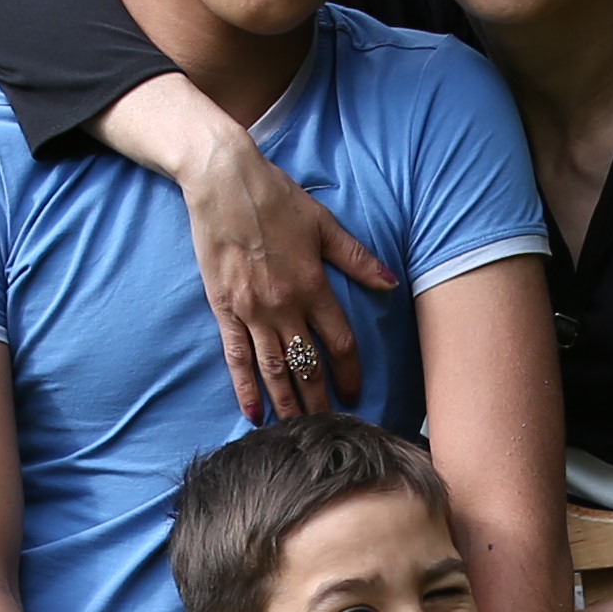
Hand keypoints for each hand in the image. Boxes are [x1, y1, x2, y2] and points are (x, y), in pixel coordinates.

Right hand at [175, 124, 398, 419]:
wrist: (222, 181)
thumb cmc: (276, 198)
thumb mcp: (324, 224)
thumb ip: (357, 259)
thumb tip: (390, 283)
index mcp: (313, 285)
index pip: (339, 342)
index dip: (349, 372)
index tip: (355, 394)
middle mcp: (284, 305)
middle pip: (307, 365)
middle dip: (320, 399)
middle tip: (328, 427)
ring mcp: (252, 310)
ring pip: (273, 368)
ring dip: (286, 403)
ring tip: (296, 430)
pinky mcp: (224, 309)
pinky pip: (236, 356)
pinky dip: (245, 387)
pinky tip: (251, 413)